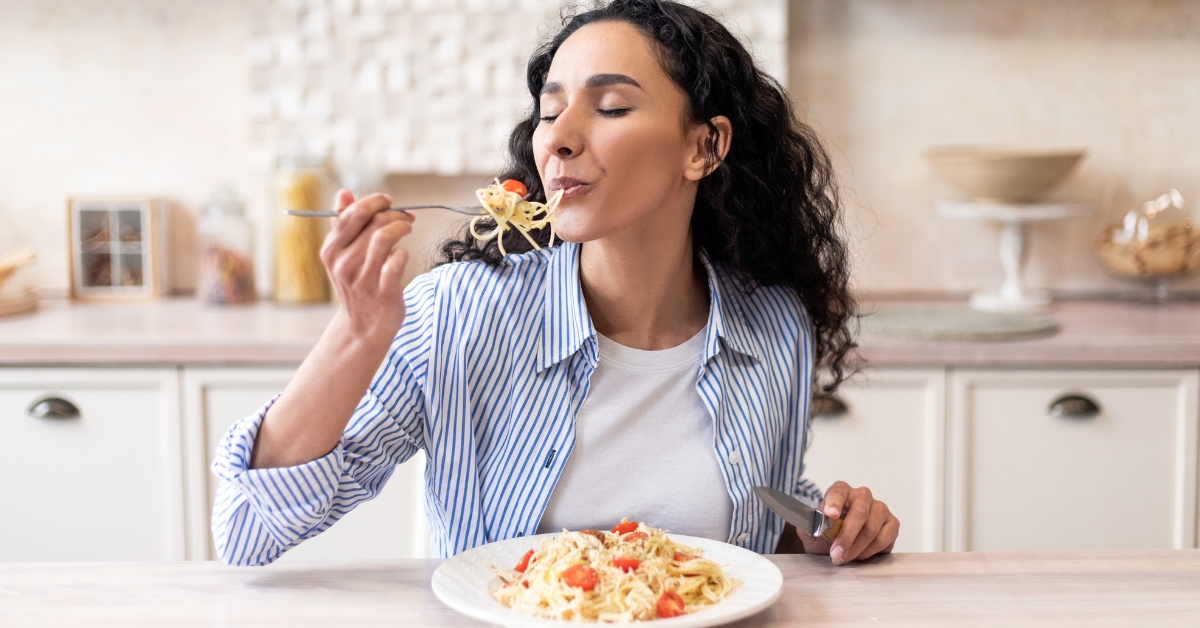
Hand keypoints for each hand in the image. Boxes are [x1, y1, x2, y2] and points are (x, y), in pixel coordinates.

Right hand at [320, 189, 413, 341]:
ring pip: (384, 238)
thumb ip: (342, 224)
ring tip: (407, 228)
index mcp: (331, 251)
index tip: (388, 201)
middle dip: (393, 214)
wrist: (362, 328)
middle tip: (405, 217)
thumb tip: (343, 192)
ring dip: (401, 227)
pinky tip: (402, 255)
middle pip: (372, 224)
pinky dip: (403, 253)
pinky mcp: (383, 292)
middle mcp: (343, 264)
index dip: (374, 202)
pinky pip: (397, 261)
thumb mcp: (342, 256)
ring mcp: (363, 279)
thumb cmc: (356, 285)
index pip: (351, 214)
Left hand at [800, 481, 898, 564]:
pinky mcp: (892, 524)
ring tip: (844, 558)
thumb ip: (809, 525)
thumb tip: (813, 526)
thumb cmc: (827, 534)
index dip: (834, 503)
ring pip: (872, 528)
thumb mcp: (812, 530)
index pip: (838, 492)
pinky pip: (884, 539)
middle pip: (859, 513)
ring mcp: (880, 508)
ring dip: (856, 548)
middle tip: (836, 554)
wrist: (840, 544)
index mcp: (841, 491)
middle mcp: (862, 496)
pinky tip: (859, 556)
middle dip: (846, 537)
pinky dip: (870, 551)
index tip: (829, 515)